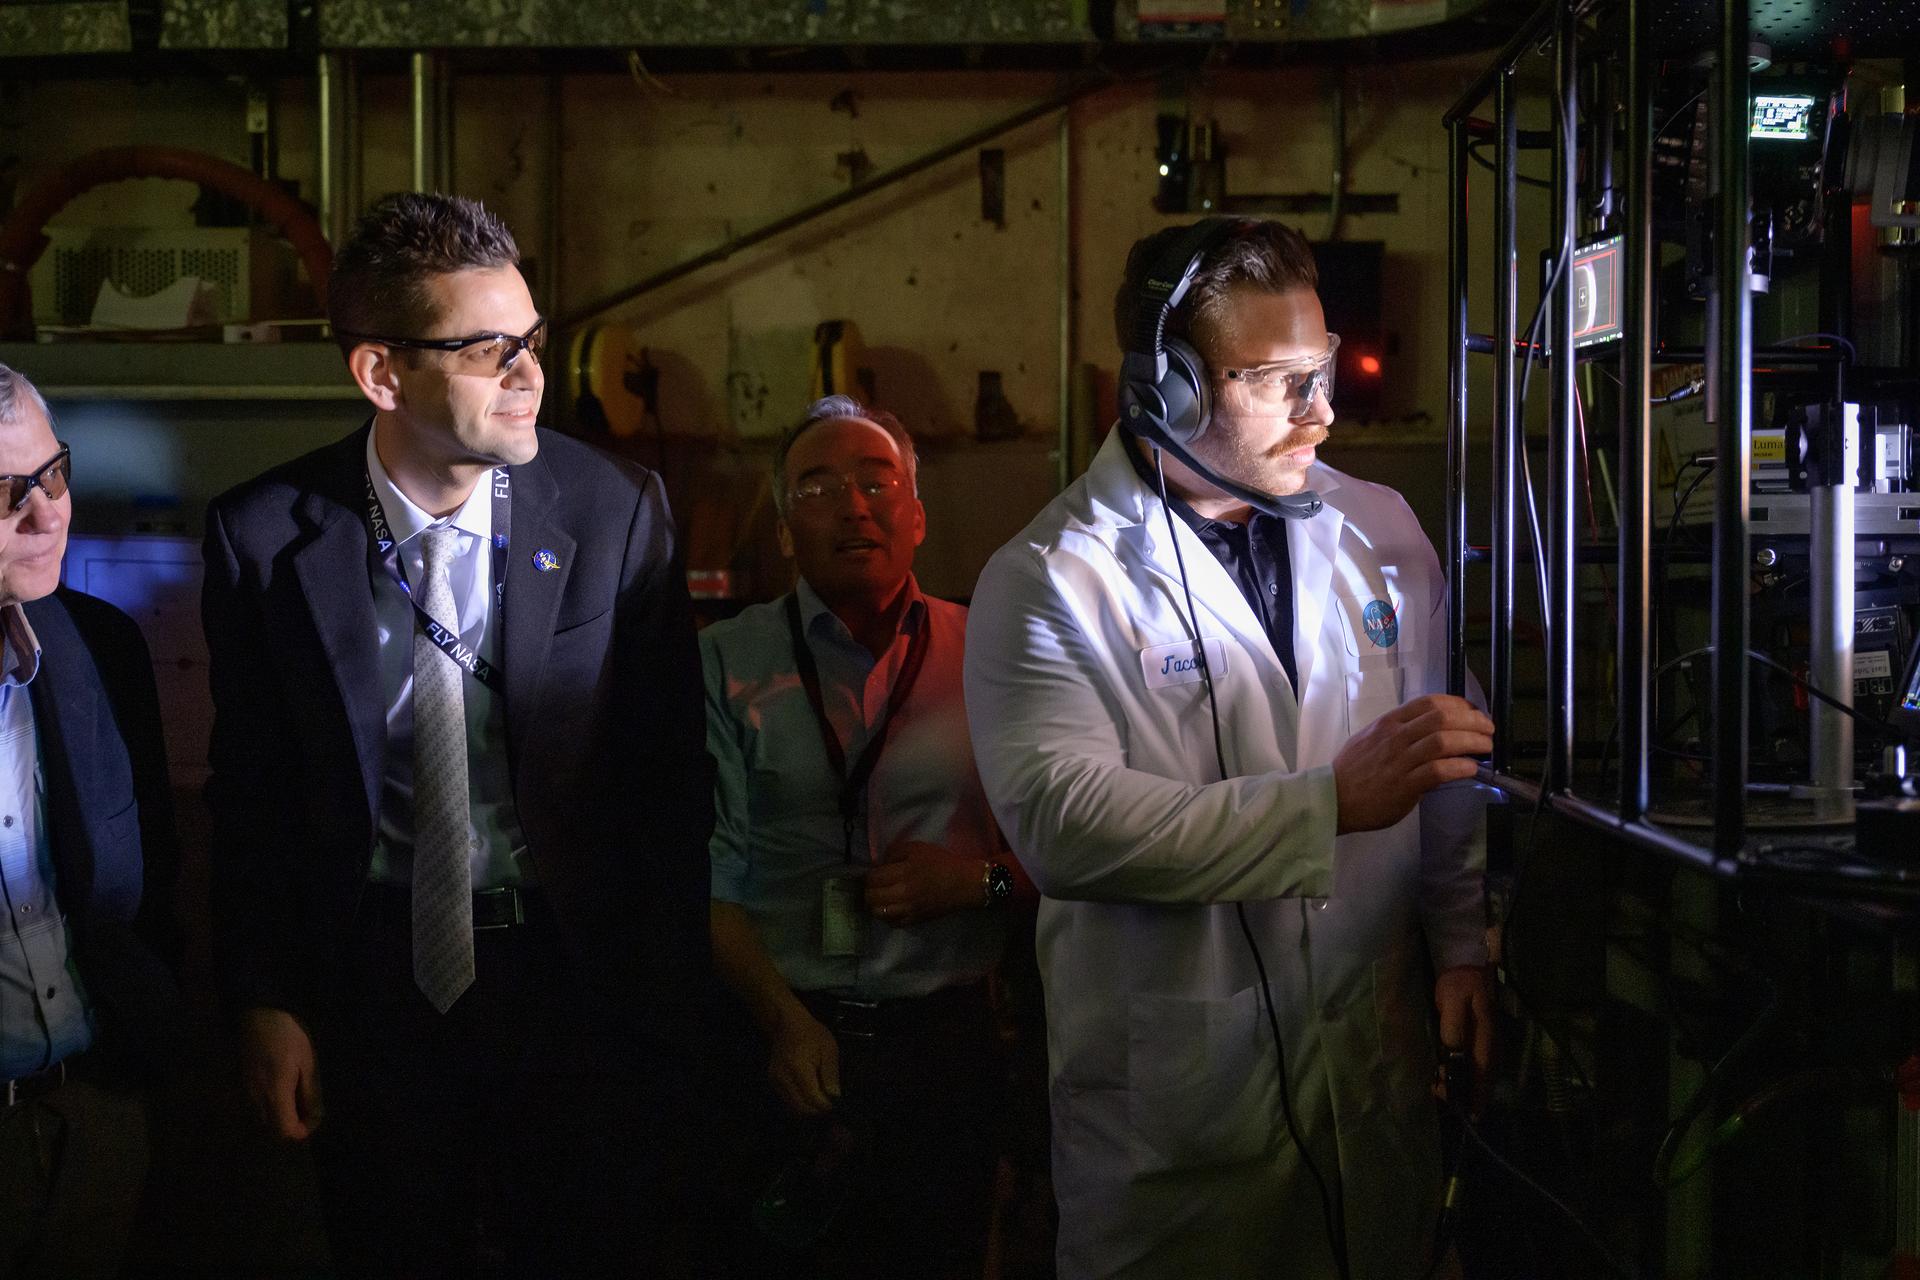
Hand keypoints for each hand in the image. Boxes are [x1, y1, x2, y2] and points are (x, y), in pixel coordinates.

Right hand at [239, 1006, 322, 1140]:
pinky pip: (256, 1107)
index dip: (301, 1131)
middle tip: (307, 1107)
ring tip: (297, 1095)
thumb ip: (310, 1093)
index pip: (284, 1131)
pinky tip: (283, 1088)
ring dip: (281, 1116)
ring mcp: (246, 1092)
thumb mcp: (307, 1062)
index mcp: (275, 1093)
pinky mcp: (242, 1085)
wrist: (258, 1015)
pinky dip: (271, 1106)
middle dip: (292, 1125)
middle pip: (272, 1130)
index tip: (312, 1119)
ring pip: (263, 1119)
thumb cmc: (288, 1036)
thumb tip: (314, 1119)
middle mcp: (256, 1098)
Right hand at [768, 1005, 840, 1117]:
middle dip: (817, 1111)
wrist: (787, 1025)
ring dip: (808, 1110)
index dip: (825, 1106)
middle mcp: (783, 1078)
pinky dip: (800, 1105)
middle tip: (830, 1106)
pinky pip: (787, 1102)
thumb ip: (831, 1074)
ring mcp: (775, 1081)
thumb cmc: (811, 1034)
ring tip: (821, 1102)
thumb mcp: (829, 1049)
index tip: (836, 1105)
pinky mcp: (773, 1083)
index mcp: (798, 1068)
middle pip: (801, 1108)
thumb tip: (834, 1098)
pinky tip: (810, 1097)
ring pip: (793, 1109)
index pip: (812, 1098)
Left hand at [864, 840, 981, 925]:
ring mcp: (908, 910)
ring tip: (879, 897)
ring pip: (877, 913)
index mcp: (904, 874)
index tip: (874, 872)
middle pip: (870, 898)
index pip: (872, 879)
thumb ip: (894, 853)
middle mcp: (903, 895)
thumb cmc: (941, 863)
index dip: (868, 875)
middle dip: (868, 890)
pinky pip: (891, 923)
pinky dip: (886, 916)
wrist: (964, 884)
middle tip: (874, 885)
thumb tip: (879, 865)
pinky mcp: (914, 921)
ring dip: (874, 904)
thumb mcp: (917, 848)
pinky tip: (890, 907)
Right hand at [1333, 694, 1493, 833]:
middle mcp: (1395, 736)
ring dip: (1472, 742)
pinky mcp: (1404, 785)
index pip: (1429, 702)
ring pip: (1443, 741)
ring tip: (1486, 747)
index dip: (1458, 704)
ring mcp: (1400, 760)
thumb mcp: (1371, 741)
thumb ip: (1399, 735)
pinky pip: (1438, 771)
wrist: (1332, 799)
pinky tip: (1471, 769)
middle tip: (1488, 729)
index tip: (1472, 712)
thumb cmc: (1353, 771)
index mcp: (1389, 723)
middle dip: (1472, 721)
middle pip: (1442, 718)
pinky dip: (1459, 768)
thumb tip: (1430, 735)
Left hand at [1433, 964, 1494, 1117]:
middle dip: (1472, 1095)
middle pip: (1485, 1076)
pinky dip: (1473, 1074)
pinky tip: (1461, 1078)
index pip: (1482, 1072)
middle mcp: (1493, 1043)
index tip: (1471, 1113)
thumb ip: (1453, 1028)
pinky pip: (1482, 1062)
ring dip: (1472, 1086)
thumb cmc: (1459, 983)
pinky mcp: (1486, 1036)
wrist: (1470, 963)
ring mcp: (1491, 1040)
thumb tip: (1454, 1055)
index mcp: (1486, 1036)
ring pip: (1484, 1071)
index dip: (1477, 1093)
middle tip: (1455, 1107)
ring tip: (1455, 1098)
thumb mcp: (1453, 1002)